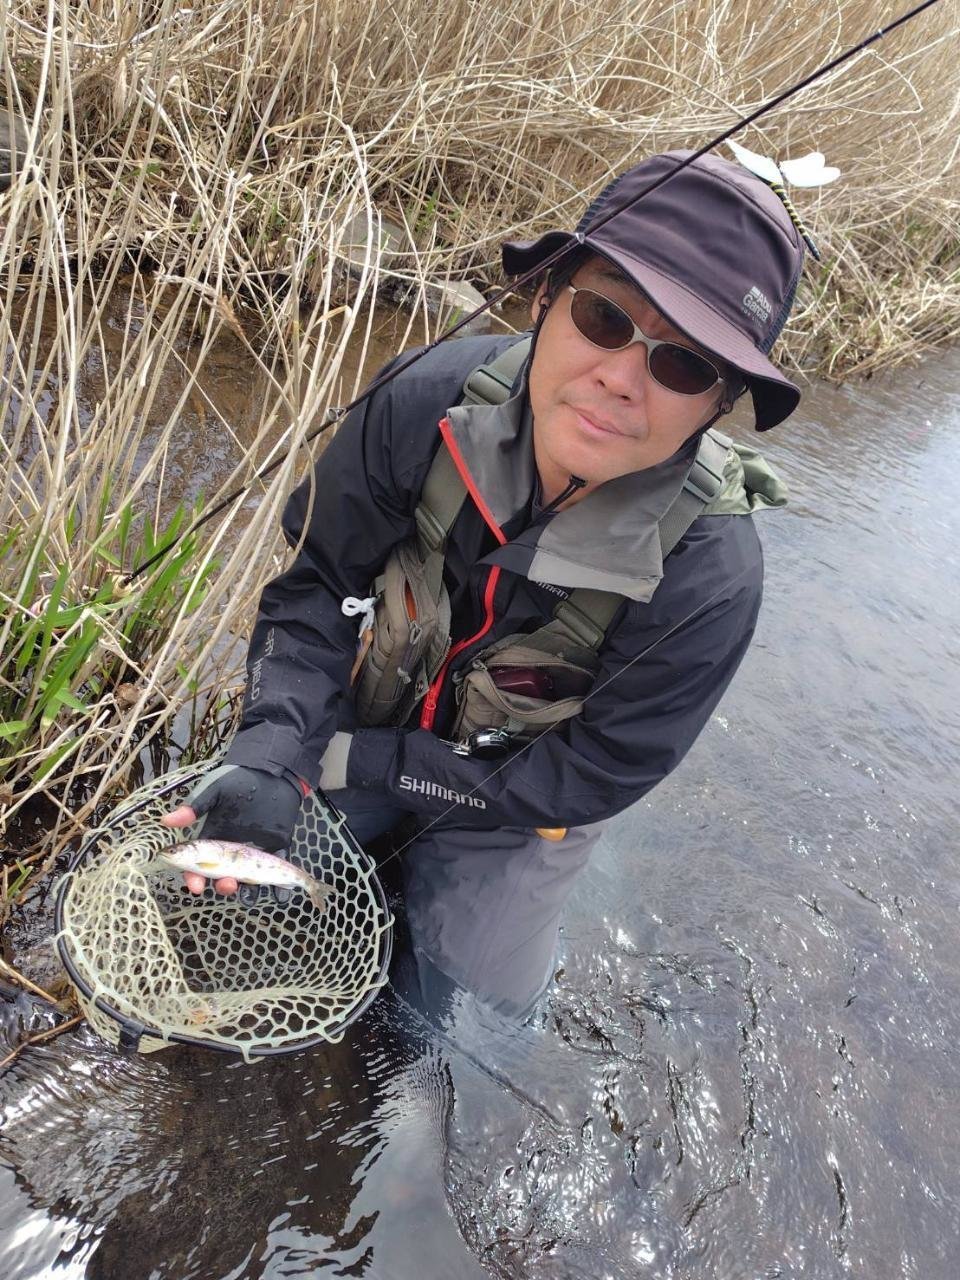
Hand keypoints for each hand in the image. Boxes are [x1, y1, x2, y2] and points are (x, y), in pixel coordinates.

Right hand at [161, 763, 303, 895]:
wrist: (271, 771)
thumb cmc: (238, 779)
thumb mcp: (214, 791)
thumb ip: (195, 807)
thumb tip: (165, 821)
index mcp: (213, 840)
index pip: (199, 865)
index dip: (194, 878)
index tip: (196, 887)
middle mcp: (231, 852)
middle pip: (223, 878)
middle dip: (223, 887)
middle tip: (227, 884)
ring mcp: (253, 853)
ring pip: (247, 882)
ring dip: (248, 893)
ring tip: (249, 896)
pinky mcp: (276, 849)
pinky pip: (276, 872)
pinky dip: (279, 888)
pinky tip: (280, 896)